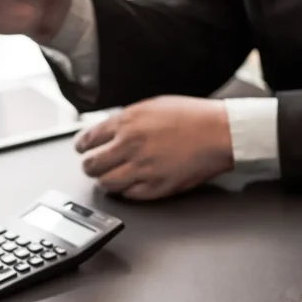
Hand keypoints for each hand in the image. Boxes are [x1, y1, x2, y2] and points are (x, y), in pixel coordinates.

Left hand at [77, 96, 233, 200]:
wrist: (219, 132)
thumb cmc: (193, 117)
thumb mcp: (153, 106)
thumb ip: (128, 119)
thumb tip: (109, 131)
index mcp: (127, 122)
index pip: (88, 139)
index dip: (82, 147)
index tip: (82, 150)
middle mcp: (129, 146)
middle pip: (91, 165)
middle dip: (90, 166)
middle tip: (94, 166)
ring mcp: (142, 169)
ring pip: (106, 184)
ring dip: (106, 181)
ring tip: (111, 178)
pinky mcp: (156, 187)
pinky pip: (129, 195)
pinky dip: (127, 191)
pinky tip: (131, 184)